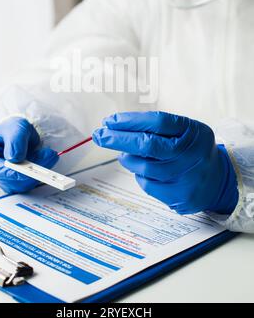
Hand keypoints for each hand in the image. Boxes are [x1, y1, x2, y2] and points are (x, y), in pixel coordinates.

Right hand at [0, 117, 58, 193]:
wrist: (20, 133)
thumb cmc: (12, 129)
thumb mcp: (15, 127)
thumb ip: (15, 140)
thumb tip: (15, 158)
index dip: (7, 171)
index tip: (25, 170)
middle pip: (7, 178)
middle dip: (30, 171)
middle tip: (48, 157)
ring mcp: (4, 177)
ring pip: (20, 182)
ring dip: (39, 171)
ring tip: (51, 155)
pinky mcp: (17, 181)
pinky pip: (29, 181)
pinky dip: (41, 171)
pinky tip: (49, 158)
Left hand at [93, 111, 238, 214]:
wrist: (218, 180)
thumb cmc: (192, 149)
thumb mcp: (184, 129)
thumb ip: (157, 127)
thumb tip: (117, 128)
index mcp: (193, 132)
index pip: (158, 122)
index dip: (131, 120)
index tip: (110, 121)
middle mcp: (192, 154)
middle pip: (147, 144)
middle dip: (118, 139)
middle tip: (99, 135)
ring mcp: (186, 178)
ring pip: (143, 167)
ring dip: (128, 158)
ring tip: (126, 153)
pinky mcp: (179, 197)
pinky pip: (148, 185)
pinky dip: (140, 175)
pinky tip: (144, 169)